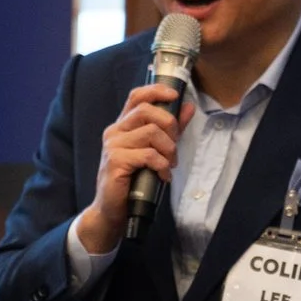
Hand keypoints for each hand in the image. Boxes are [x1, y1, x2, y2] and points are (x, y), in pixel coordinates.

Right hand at [74, 81, 192, 254]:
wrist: (112, 210)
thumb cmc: (134, 179)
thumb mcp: (154, 150)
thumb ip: (170, 129)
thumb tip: (187, 107)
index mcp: (122, 125)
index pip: (136, 96)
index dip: (156, 91)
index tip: (175, 94)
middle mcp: (115, 131)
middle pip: (146, 111)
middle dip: (169, 125)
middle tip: (174, 146)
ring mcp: (113, 146)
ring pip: (151, 132)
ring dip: (168, 149)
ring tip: (169, 165)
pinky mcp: (116, 161)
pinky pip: (149, 154)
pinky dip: (162, 166)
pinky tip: (163, 176)